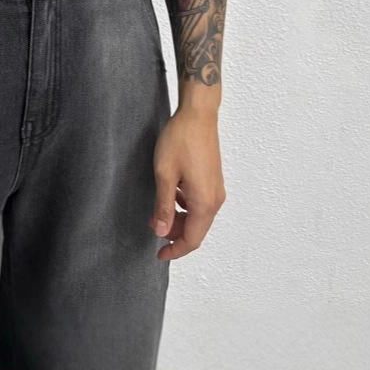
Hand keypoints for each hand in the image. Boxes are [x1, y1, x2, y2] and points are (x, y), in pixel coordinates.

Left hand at [148, 105, 225, 259]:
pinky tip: (171, 195)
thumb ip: (163, 206)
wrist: (198, 115)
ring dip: (179, 220)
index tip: (158, 254)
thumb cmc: (180, 140)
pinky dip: (186, 207)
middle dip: (175, 234)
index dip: (174, 250)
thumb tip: (161, 232)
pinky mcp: (214, 180)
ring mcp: (217, 190)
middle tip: (152, 225)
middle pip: (196, 231)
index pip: (191, 239)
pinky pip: (201, 204)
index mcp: (204, 202)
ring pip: (199, 217)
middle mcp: (215, 199)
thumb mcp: (164, 174)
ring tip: (158, 211)